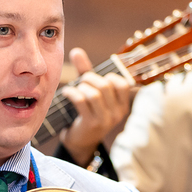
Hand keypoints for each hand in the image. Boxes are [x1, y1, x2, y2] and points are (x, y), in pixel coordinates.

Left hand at [58, 47, 131, 166]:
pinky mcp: (91, 124)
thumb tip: (76, 50)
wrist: (79, 141)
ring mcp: (106, 120)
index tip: (98, 78)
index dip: (109, 77)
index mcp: (123, 105)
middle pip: (106, 85)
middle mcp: (118, 113)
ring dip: (81, 87)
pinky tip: (67, 93)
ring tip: (75, 88)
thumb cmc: (86, 112)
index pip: (124, 84)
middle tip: (81, 81)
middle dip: (90, 78)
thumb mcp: (90, 91)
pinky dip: (72, 93)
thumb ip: (85, 71)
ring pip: (94, 93)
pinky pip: (82, 101)